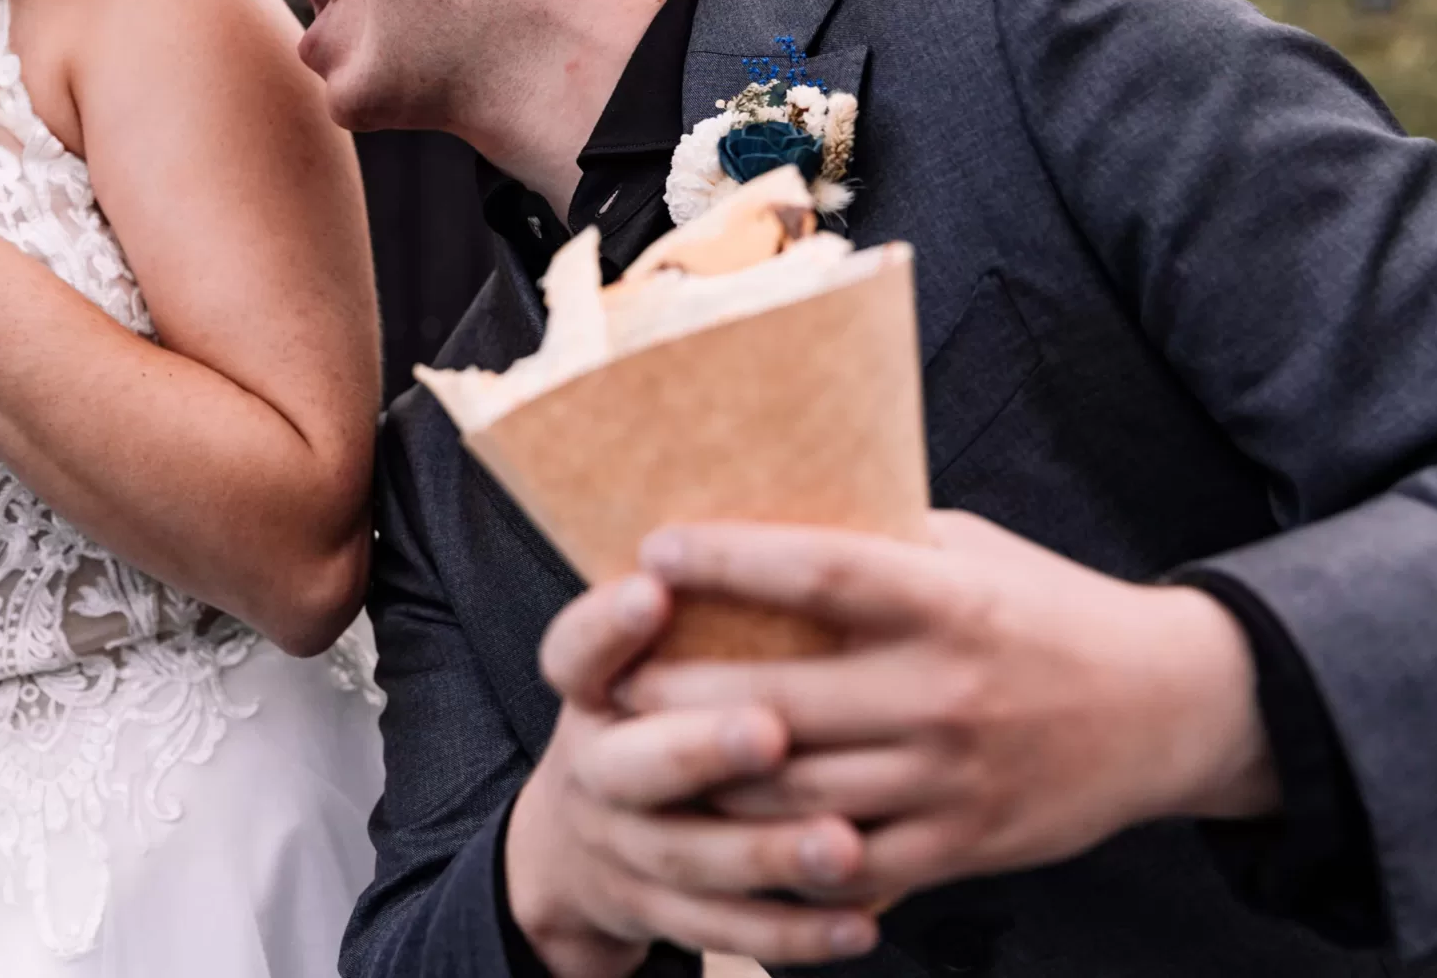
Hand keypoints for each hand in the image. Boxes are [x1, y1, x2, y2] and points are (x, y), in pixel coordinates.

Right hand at [506, 573, 880, 977]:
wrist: (580, 843)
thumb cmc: (663, 703)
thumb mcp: (657, 650)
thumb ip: (719, 598)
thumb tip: (832, 506)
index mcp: (594, 687)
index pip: (575, 650)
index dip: (607, 624)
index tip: (653, 587)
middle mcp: (594, 764)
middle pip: (632, 762)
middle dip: (699, 746)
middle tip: (768, 729)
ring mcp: (622, 846)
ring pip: (691, 855)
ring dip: (769, 851)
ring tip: (843, 842)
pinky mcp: (660, 913)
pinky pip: (728, 929)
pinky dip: (795, 930)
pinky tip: (860, 924)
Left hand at [620, 512, 1279, 909]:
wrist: (1171, 708)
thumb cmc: (1050, 609)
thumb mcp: (975, 550)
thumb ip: (882, 540)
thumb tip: (768, 506)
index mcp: (949, 601)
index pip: (823, 572)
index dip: (732, 560)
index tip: (657, 548)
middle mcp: (947, 692)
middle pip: (783, 700)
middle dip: (680, 694)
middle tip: (613, 680)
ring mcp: (953, 779)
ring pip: (797, 795)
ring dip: (709, 781)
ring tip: (644, 756)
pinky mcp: (963, 846)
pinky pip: (851, 868)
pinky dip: (780, 859)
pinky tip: (724, 836)